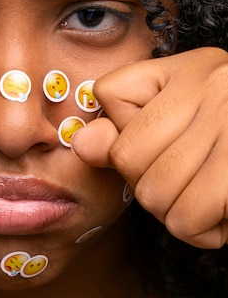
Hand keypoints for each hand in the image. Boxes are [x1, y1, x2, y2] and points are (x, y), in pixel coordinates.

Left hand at [72, 47, 227, 248]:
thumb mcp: (184, 113)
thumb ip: (129, 122)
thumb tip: (84, 145)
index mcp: (191, 67)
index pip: (109, 94)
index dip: (125, 130)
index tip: (161, 139)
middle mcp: (215, 88)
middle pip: (128, 157)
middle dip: (148, 181)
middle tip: (187, 178)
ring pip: (154, 195)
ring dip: (174, 210)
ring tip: (206, 195)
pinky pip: (187, 221)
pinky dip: (201, 231)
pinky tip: (223, 213)